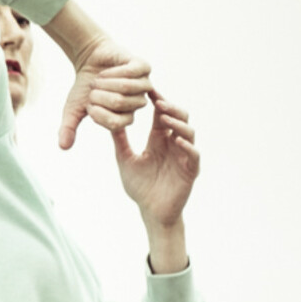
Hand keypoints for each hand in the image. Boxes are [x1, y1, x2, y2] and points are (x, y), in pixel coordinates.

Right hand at [58, 38, 150, 149]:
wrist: (89, 60)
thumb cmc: (84, 87)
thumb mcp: (73, 109)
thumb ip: (69, 128)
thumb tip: (63, 147)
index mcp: (125, 117)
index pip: (116, 123)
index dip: (98, 113)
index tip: (89, 105)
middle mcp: (138, 102)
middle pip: (120, 103)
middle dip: (99, 94)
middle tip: (92, 89)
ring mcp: (143, 84)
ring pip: (127, 88)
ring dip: (104, 83)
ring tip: (97, 80)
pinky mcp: (143, 67)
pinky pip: (130, 73)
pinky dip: (111, 72)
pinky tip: (105, 72)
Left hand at [111, 90, 198, 229]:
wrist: (150, 211)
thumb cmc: (140, 187)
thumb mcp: (125, 159)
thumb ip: (120, 141)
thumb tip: (108, 120)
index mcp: (159, 140)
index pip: (161, 116)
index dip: (157, 102)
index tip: (148, 90)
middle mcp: (174, 144)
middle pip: (178, 119)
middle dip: (170, 108)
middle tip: (158, 100)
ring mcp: (184, 156)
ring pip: (188, 132)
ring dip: (178, 123)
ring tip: (165, 116)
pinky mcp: (191, 170)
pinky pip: (193, 154)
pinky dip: (186, 146)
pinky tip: (176, 140)